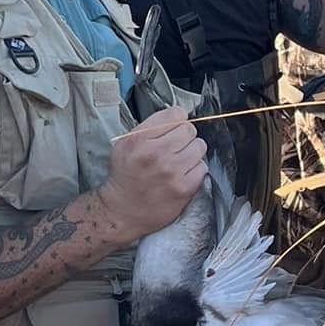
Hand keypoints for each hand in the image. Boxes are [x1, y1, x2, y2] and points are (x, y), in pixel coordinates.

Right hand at [96, 107, 206, 239]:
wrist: (122, 211)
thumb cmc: (125, 176)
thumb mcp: (125, 144)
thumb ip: (150, 127)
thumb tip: (179, 115)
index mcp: (139, 139)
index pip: (176, 114)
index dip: (177, 120)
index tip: (174, 129)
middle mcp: (155, 153)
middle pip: (190, 129)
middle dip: (184, 137)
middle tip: (175, 148)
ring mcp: (171, 171)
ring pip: (199, 146)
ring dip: (192, 152)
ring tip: (179, 161)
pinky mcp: (183, 188)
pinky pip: (202, 167)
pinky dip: (195, 170)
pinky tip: (182, 175)